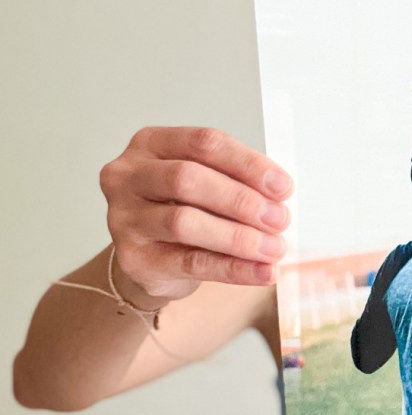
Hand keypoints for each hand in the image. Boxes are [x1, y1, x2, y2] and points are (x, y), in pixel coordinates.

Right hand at [100, 127, 293, 301]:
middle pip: (188, 179)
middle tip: (280, 219)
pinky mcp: (134, 258)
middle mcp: (128, 176)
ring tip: (274, 248)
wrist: (149, 256)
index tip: (283, 187)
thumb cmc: (183, 208)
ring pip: (184, 222)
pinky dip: (233, 268)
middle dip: (241, 200)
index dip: (248, 164)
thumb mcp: (207, 183)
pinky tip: (262, 271)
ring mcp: (124, 218)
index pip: (204, 143)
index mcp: (151, 143)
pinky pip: (190, 263)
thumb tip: (279, 198)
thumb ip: (237, 182)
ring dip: (239, 237)